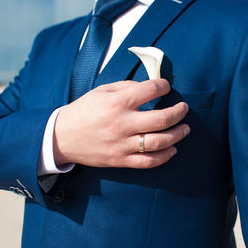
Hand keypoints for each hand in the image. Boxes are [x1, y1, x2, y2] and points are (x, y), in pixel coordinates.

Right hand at [53, 79, 189, 168]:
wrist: (62, 138)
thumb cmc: (83, 111)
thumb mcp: (101, 91)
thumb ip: (126, 87)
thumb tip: (149, 87)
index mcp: (117, 103)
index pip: (150, 90)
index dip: (163, 86)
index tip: (166, 87)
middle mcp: (123, 124)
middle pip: (162, 118)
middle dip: (179, 112)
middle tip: (184, 108)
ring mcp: (123, 144)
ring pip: (160, 142)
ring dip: (178, 134)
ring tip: (185, 129)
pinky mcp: (121, 160)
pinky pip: (149, 162)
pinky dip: (165, 156)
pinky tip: (172, 149)